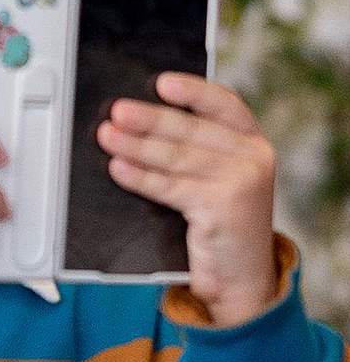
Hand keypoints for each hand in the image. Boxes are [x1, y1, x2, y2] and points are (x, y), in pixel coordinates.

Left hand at [95, 74, 279, 324]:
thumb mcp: (218, 181)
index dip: (192, 91)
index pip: (224, 103)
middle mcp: (253, 158)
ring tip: (106, 137)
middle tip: (116, 111)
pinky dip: (140, 177)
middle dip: (148, 120)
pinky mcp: (223, 207)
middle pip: (191, 130)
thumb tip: (139, 125)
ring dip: (136, 146)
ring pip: (176, 157)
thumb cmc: (219, 225)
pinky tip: (119, 169)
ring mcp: (242, 182)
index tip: (160, 83)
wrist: (240, 278)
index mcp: (253, 142)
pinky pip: (170, 187)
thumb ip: (196, 152)